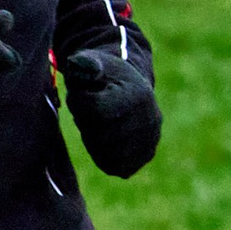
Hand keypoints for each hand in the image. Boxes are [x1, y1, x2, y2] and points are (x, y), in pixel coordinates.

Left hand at [59, 46, 161, 177]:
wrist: (127, 85)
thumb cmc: (101, 74)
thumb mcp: (89, 62)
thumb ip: (83, 64)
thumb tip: (80, 65)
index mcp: (137, 94)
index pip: (95, 111)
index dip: (79, 102)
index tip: (84, 92)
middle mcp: (150, 119)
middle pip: (99, 136)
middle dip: (86, 122)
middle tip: (90, 108)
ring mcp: (151, 138)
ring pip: (107, 155)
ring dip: (93, 140)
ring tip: (98, 121)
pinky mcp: (146, 154)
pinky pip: (116, 166)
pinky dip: (103, 156)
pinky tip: (103, 137)